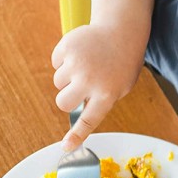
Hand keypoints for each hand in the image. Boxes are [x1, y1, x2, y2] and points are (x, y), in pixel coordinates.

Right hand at [51, 23, 138, 149]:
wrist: (122, 31)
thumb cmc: (122, 64)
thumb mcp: (120, 87)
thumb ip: (100, 101)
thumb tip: (76, 112)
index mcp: (107, 94)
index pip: (88, 120)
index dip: (76, 135)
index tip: (66, 146)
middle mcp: (90, 81)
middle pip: (62, 103)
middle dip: (67, 99)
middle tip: (79, 89)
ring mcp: (77, 63)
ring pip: (58, 82)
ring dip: (68, 78)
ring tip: (87, 66)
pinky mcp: (66, 47)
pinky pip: (55, 63)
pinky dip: (64, 60)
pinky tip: (81, 53)